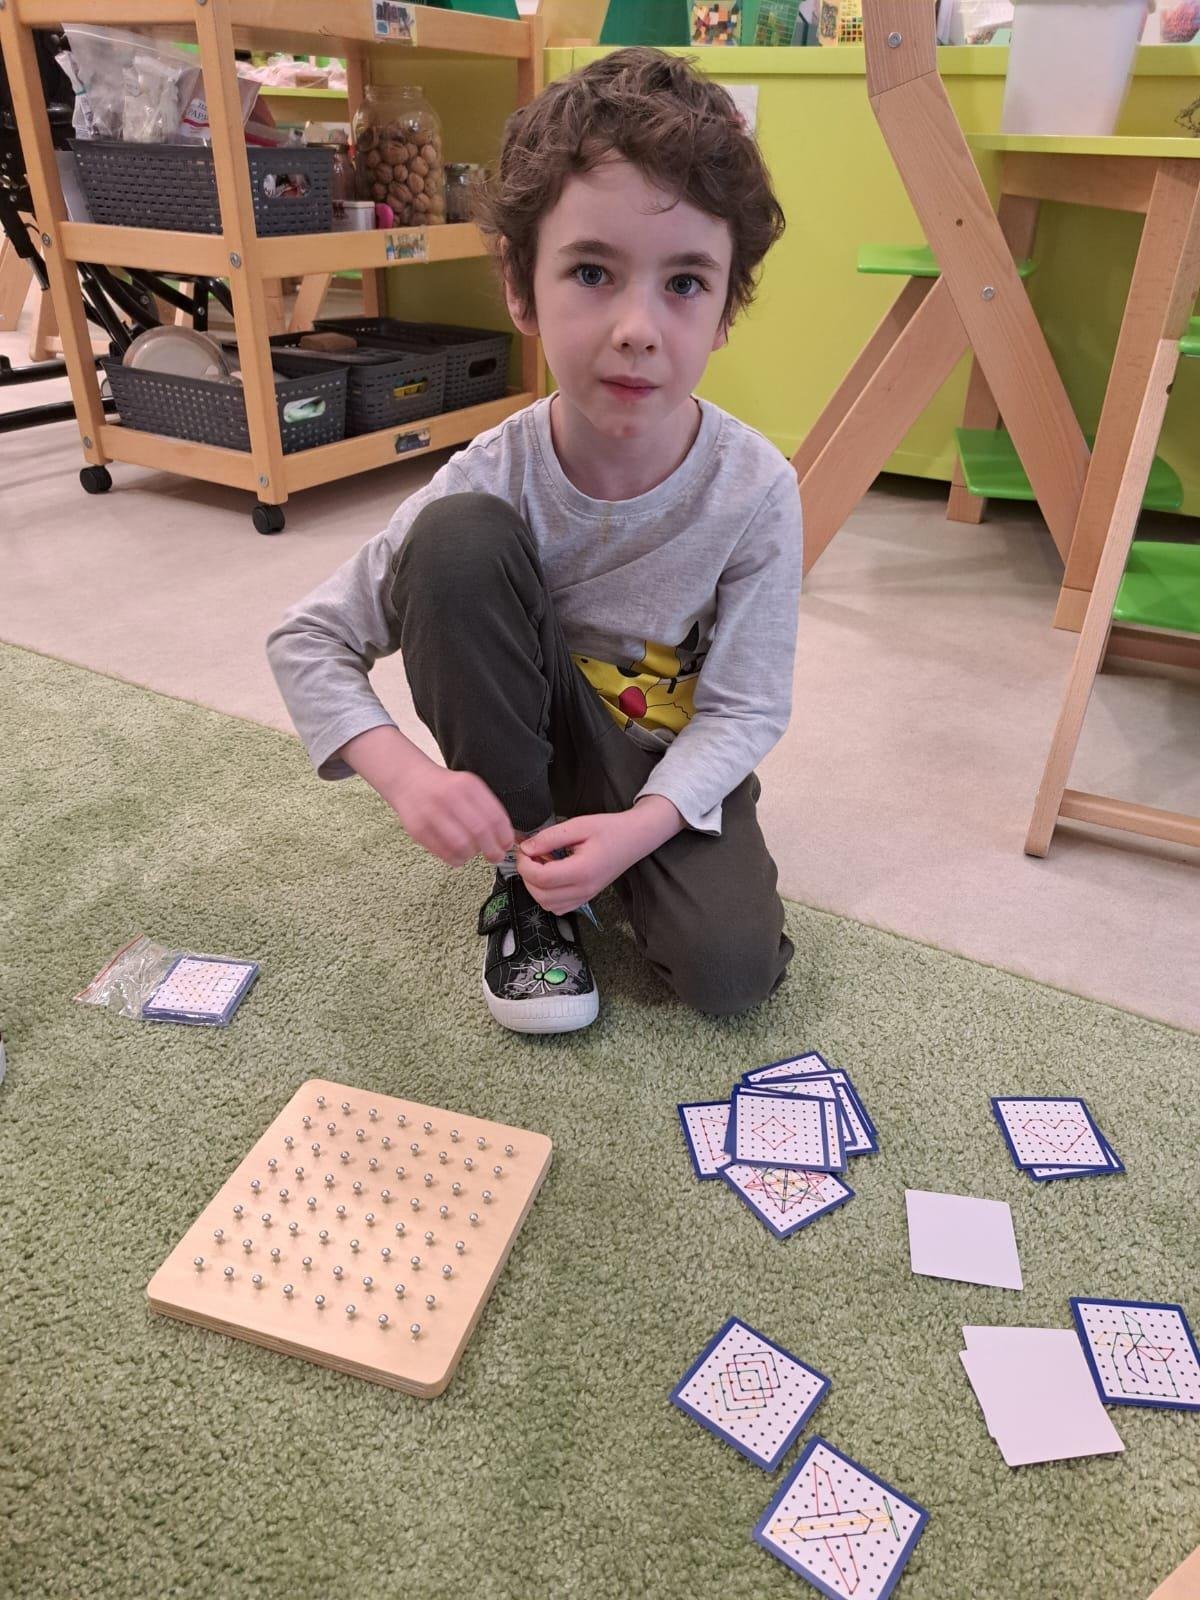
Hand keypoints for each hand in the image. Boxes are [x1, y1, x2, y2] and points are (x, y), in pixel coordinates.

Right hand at [388, 762, 513, 868]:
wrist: (408, 780)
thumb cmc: (444, 788)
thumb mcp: (468, 786)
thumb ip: (486, 807)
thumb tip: (505, 837)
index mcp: (468, 785)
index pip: (495, 816)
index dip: (504, 835)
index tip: (507, 845)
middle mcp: (450, 797)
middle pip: (479, 831)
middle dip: (492, 850)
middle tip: (495, 857)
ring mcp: (432, 813)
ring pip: (461, 845)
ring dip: (472, 854)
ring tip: (472, 852)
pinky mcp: (418, 829)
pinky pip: (443, 852)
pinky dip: (456, 859)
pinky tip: (458, 855)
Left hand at [516, 812, 643, 913]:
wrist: (636, 838)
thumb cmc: (611, 829)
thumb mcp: (579, 825)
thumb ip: (550, 838)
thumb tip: (526, 848)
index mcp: (583, 870)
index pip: (542, 878)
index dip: (525, 865)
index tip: (524, 850)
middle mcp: (585, 888)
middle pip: (541, 896)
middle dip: (527, 877)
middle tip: (529, 856)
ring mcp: (586, 896)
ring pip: (548, 905)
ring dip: (536, 887)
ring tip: (541, 865)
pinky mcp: (586, 897)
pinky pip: (559, 907)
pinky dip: (547, 896)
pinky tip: (551, 876)